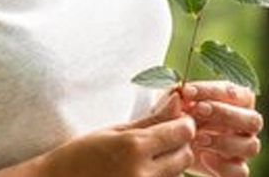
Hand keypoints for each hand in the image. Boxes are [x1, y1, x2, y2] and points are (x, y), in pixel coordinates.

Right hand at [41, 93, 195, 176]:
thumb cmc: (82, 154)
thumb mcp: (114, 130)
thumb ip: (151, 119)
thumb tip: (177, 99)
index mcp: (134, 146)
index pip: (182, 133)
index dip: (183, 124)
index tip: (176, 121)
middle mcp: (143, 173)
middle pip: (185, 156)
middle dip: (180, 144)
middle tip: (162, 138)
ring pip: (177, 174)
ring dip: (171, 163)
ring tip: (147, 157)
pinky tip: (141, 171)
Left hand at [178, 81, 262, 176]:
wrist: (168, 141)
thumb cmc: (174, 114)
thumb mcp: (169, 103)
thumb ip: (172, 98)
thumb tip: (178, 92)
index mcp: (236, 100)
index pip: (236, 92)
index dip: (212, 91)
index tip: (187, 92)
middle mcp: (244, 124)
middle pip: (254, 120)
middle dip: (225, 114)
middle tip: (198, 111)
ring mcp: (242, 148)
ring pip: (251, 146)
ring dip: (223, 141)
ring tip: (197, 137)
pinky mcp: (234, 168)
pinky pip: (240, 171)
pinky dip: (223, 165)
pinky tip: (203, 157)